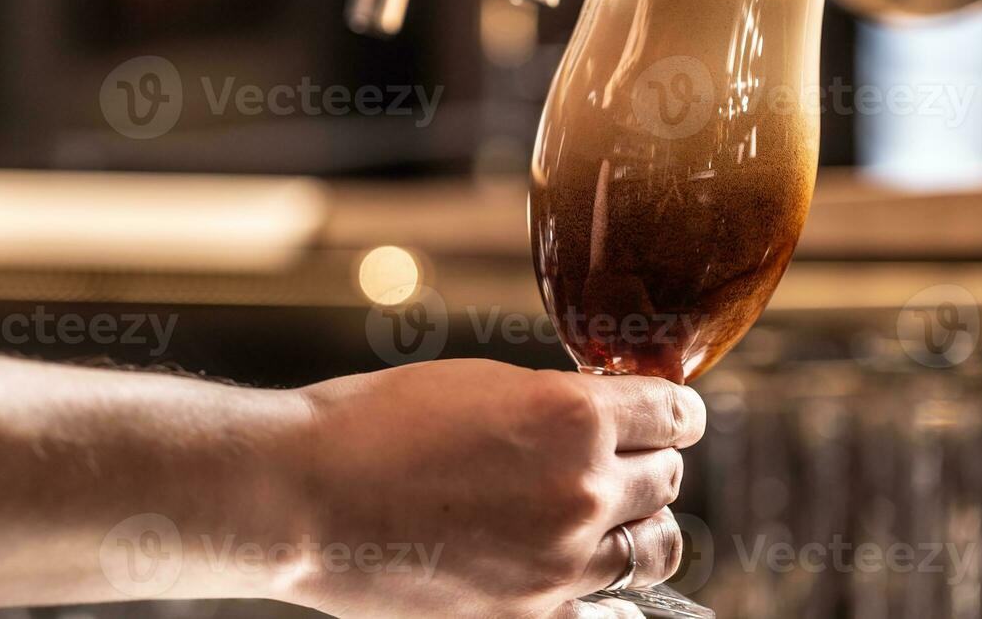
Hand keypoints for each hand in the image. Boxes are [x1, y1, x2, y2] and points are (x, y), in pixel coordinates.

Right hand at [279, 359, 706, 618]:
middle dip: (649, 460)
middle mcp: (582, 489)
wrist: (305, 495)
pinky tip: (567, 560)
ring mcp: (561, 561)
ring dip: (636, 523)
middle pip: (668, 478)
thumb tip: (602, 417)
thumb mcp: (480, 385)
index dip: (673, 411)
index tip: (667, 415)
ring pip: (652, 547)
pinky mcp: (530, 614)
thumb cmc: (375, 424)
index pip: (676, 414)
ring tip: (606, 512)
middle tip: (620, 454)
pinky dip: (594, 580)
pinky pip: (601, 603)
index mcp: (574, 417)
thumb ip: (556, 404)